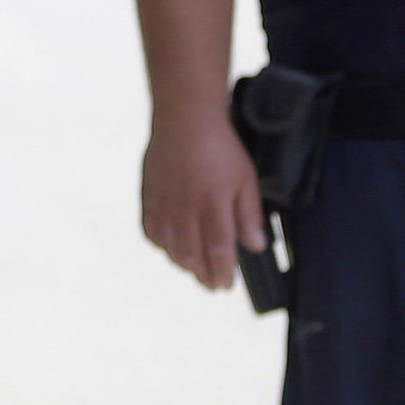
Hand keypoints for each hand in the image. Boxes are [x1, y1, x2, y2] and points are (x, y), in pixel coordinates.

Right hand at [140, 107, 268, 291]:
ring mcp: (164, 205)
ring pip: (170, 247)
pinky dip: (161, 246)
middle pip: (192, 254)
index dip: (222, 272)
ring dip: (183, 264)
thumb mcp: (245, 178)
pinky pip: (151, 232)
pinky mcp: (148, 198)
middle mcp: (185, 209)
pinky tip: (171, 248)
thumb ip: (249, 215)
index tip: (226, 285)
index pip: (218, 250)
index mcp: (213, 204)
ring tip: (194, 270)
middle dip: (203, 274)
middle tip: (212, 285)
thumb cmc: (220, 148)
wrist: (184, 119)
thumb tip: (255, 246)